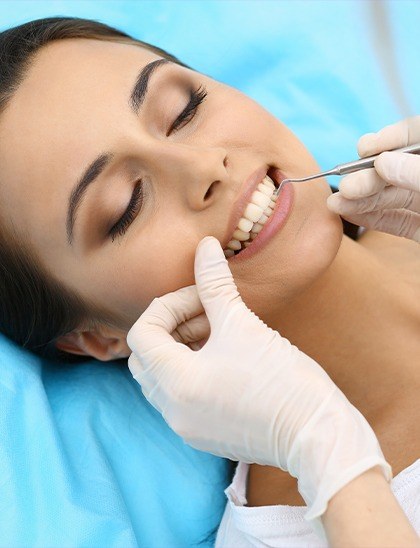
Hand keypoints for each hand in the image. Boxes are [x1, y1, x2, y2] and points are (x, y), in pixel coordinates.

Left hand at [126, 236, 390, 525]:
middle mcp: (172, 410)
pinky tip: (223, 358)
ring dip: (180, 348)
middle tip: (206, 312)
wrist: (317, 434)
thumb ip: (215, 283)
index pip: (142, 333)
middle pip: (145, 356)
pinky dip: (190, 371)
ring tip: (218, 331)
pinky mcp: (203, 434)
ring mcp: (186, 426)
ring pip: (161, 377)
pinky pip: (179, 396)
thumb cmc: (283, 379)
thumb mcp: (243, 325)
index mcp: (175, 382)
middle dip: (171, 326)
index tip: (202, 297)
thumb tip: (205, 245)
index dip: (169, 306)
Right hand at [327, 117, 419, 241]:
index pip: (416, 136)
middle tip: (346, 186)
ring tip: (336, 204)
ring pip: (392, 197)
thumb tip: (383, 162)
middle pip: (397, 169)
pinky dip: (373, 219)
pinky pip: (397, 221)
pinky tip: (350, 215)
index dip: (391, 138)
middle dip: (368, 176)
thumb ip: (416, 175)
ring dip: (361, 200)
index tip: (365, 147)